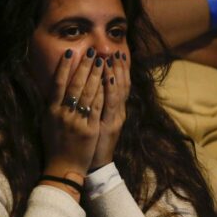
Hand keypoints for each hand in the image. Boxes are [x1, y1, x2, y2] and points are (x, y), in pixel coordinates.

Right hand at [41, 49, 104, 177]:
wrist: (63, 168)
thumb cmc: (54, 145)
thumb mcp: (47, 123)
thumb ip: (51, 106)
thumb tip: (53, 88)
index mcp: (51, 111)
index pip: (58, 84)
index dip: (64, 67)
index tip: (70, 53)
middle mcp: (63, 114)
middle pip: (75, 85)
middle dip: (84, 67)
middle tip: (92, 52)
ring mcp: (77, 121)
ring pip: (88, 93)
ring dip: (96, 75)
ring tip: (102, 61)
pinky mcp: (90, 129)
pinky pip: (97, 108)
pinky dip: (102, 93)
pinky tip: (108, 81)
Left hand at [91, 51, 130, 168]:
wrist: (94, 165)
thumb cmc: (93, 142)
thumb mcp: (100, 122)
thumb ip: (100, 105)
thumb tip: (97, 86)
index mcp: (116, 111)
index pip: (122, 86)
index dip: (121, 70)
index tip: (119, 54)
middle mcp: (118, 113)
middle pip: (122, 86)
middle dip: (119, 68)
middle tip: (116, 51)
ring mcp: (114, 119)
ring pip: (118, 93)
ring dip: (115, 74)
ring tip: (112, 59)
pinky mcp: (107, 126)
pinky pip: (109, 105)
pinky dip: (110, 91)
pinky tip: (109, 79)